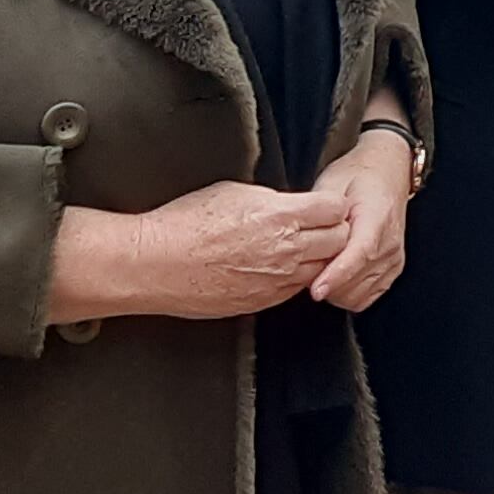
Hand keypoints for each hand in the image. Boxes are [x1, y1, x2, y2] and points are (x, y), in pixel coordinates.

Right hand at [50, 181, 348, 322]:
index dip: (333, 205)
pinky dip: (296, 279)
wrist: (154, 264)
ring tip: (299, 248)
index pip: (336, 209)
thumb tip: (288, 204)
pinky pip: (295, 290)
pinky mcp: (262, 302)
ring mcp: (277, 281)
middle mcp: (287, 251)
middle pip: (339, 241)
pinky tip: (278, 268)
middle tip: (319, 226)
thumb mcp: (234, 192)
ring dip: (318, 258)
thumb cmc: (186, 222)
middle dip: (334, 231)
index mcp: (281, 216)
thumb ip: (272, 200)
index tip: (324, 204)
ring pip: (321, 269)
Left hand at [307, 122, 418, 310]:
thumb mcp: (333, 184)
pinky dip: (347, 294)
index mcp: (377, 217)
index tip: (316, 289)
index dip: (336, 275)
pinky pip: (365, 298)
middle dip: (327, 283)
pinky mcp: (392, 270)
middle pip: (356, 282)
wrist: (386, 172)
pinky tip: (336, 277)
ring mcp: (393, 259)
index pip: (359, 254)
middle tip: (307, 266)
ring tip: (321, 268)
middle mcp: (390, 243)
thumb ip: (319, 214)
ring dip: (335, 291)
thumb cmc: (358, 177)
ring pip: (358, 296)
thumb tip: (301, 239)